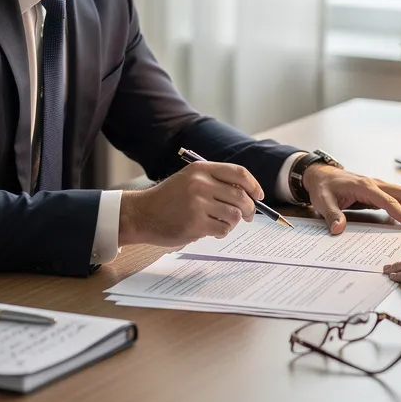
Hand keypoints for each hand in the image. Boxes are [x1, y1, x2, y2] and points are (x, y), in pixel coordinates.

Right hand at [119, 162, 260, 246]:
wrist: (142, 214)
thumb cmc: (168, 199)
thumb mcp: (189, 180)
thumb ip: (215, 182)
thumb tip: (248, 195)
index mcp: (201, 169)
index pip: (239, 173)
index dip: (254, 185)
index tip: (258, 195)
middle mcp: (201, 184)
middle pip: (241, 197)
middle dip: (249, 209)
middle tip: (247, 217)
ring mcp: (198, 204)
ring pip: (234, 215)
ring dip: (233, 222)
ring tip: (220, 223)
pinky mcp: (195, 224)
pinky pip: (223, 229)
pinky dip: (222, 232)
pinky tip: (211, 231)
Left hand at [302, 164, 400, 233]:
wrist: (320, 175)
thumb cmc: (323, 187)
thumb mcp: (323, 202)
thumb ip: (332, 216)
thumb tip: (338, 230)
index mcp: (365, 187)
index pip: (389, 202)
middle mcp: (375, 184)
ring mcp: (378, 186)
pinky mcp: (378, 191)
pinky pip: (397, 197)